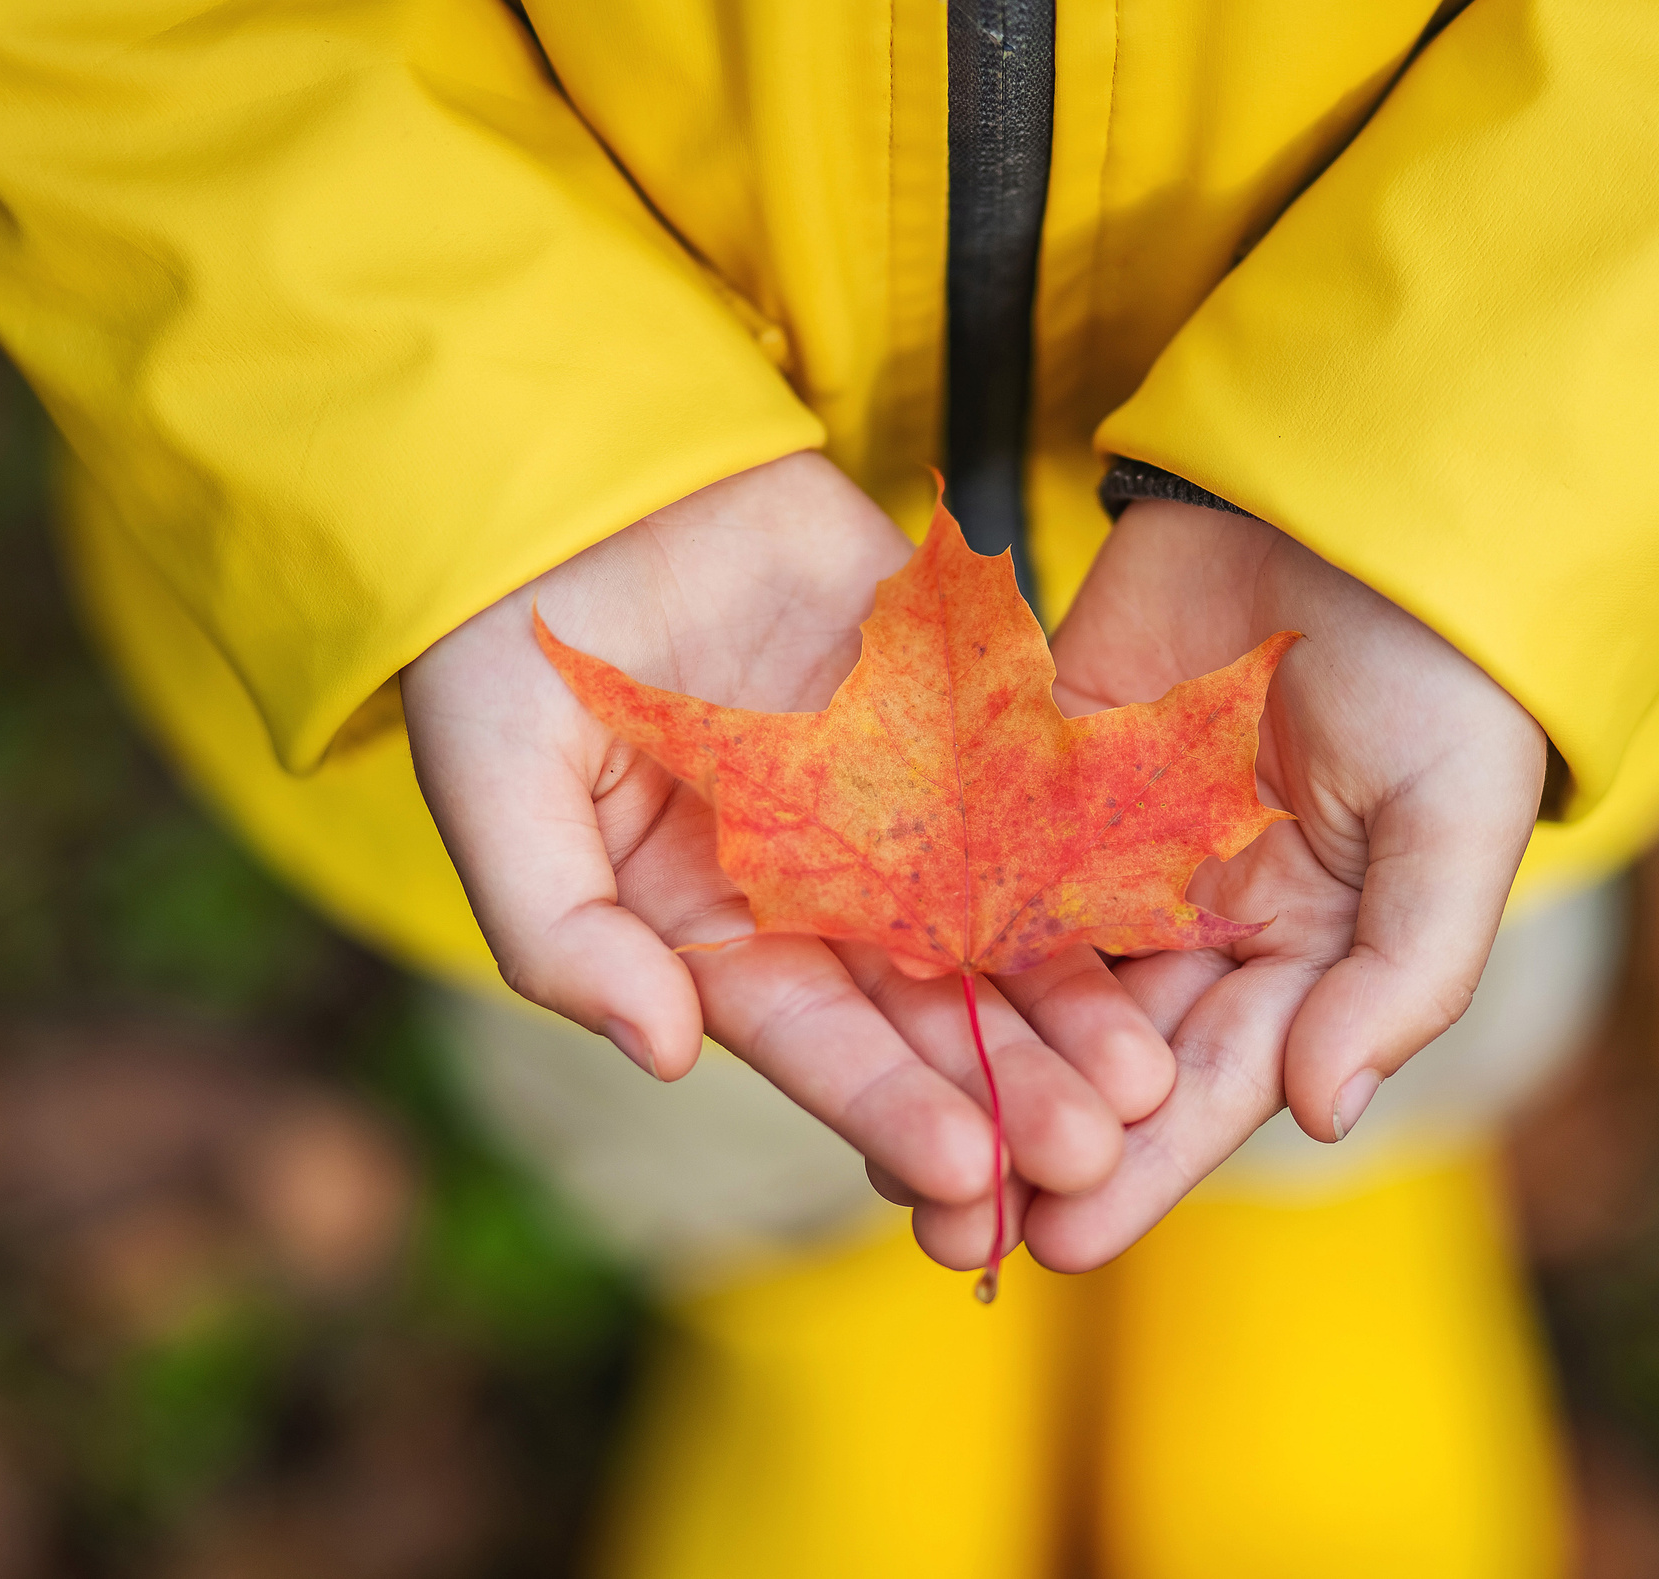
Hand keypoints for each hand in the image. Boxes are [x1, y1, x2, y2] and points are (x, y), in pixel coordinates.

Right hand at [401, 454, 1174, 1222]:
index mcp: (716, 938)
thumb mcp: (496, 793)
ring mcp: (899, 807)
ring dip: (1073, 1001)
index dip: (886, 1107)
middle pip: (930, 1008)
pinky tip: (1163, 916)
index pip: (815, 1043)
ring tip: (1147, 1076)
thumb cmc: (504, 651)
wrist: (579, 482)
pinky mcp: (956, 715)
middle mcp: (824, 894)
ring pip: (1002, 920)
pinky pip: (1038, 790)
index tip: (963, 1175)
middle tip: (1090, 1155)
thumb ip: (562, 933)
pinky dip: (1096, 851)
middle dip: (1008, 1087)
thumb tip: (660, 1052)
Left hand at [906, 498, 1546, 1272]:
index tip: (1059, 1241)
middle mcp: (1200, 923)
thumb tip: (1324, 1115)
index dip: (1140, 1165)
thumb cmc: (1442, 673)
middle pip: (1101, 1055)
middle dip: (1027, 1140)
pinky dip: (930, 923)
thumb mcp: (1455, 826)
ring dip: (964, 1058)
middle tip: (940, 1233)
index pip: (1210, 1083)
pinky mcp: (1045, 771)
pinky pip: (983, 857)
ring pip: (1027, 975)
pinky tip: (860, 984)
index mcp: (1302, 957)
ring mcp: (1115, 849)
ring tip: (880, 1142)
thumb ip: (1405, 974)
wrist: (1361, 501)